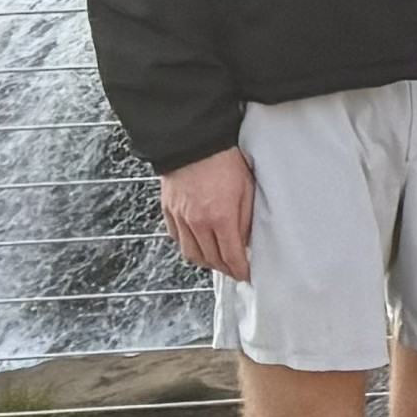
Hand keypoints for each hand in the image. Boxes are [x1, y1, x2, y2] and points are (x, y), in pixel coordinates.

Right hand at [158, 148, 254, 281]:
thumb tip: (246, 241)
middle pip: (211, 259)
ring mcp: (181, 218)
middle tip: (235, 270)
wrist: (195, 142)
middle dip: (226, 269)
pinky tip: (199, 246)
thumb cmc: (226, 161)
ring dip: (207, 262)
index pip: (231, 256)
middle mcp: (198, 222)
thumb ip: (246, 219)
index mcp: (221, 217)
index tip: (246, 274)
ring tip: (218, 262)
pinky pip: (178, 239)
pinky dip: (189, 248)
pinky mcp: (169, 211)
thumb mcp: (247, 189)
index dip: (240, 270)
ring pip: (192, 254)